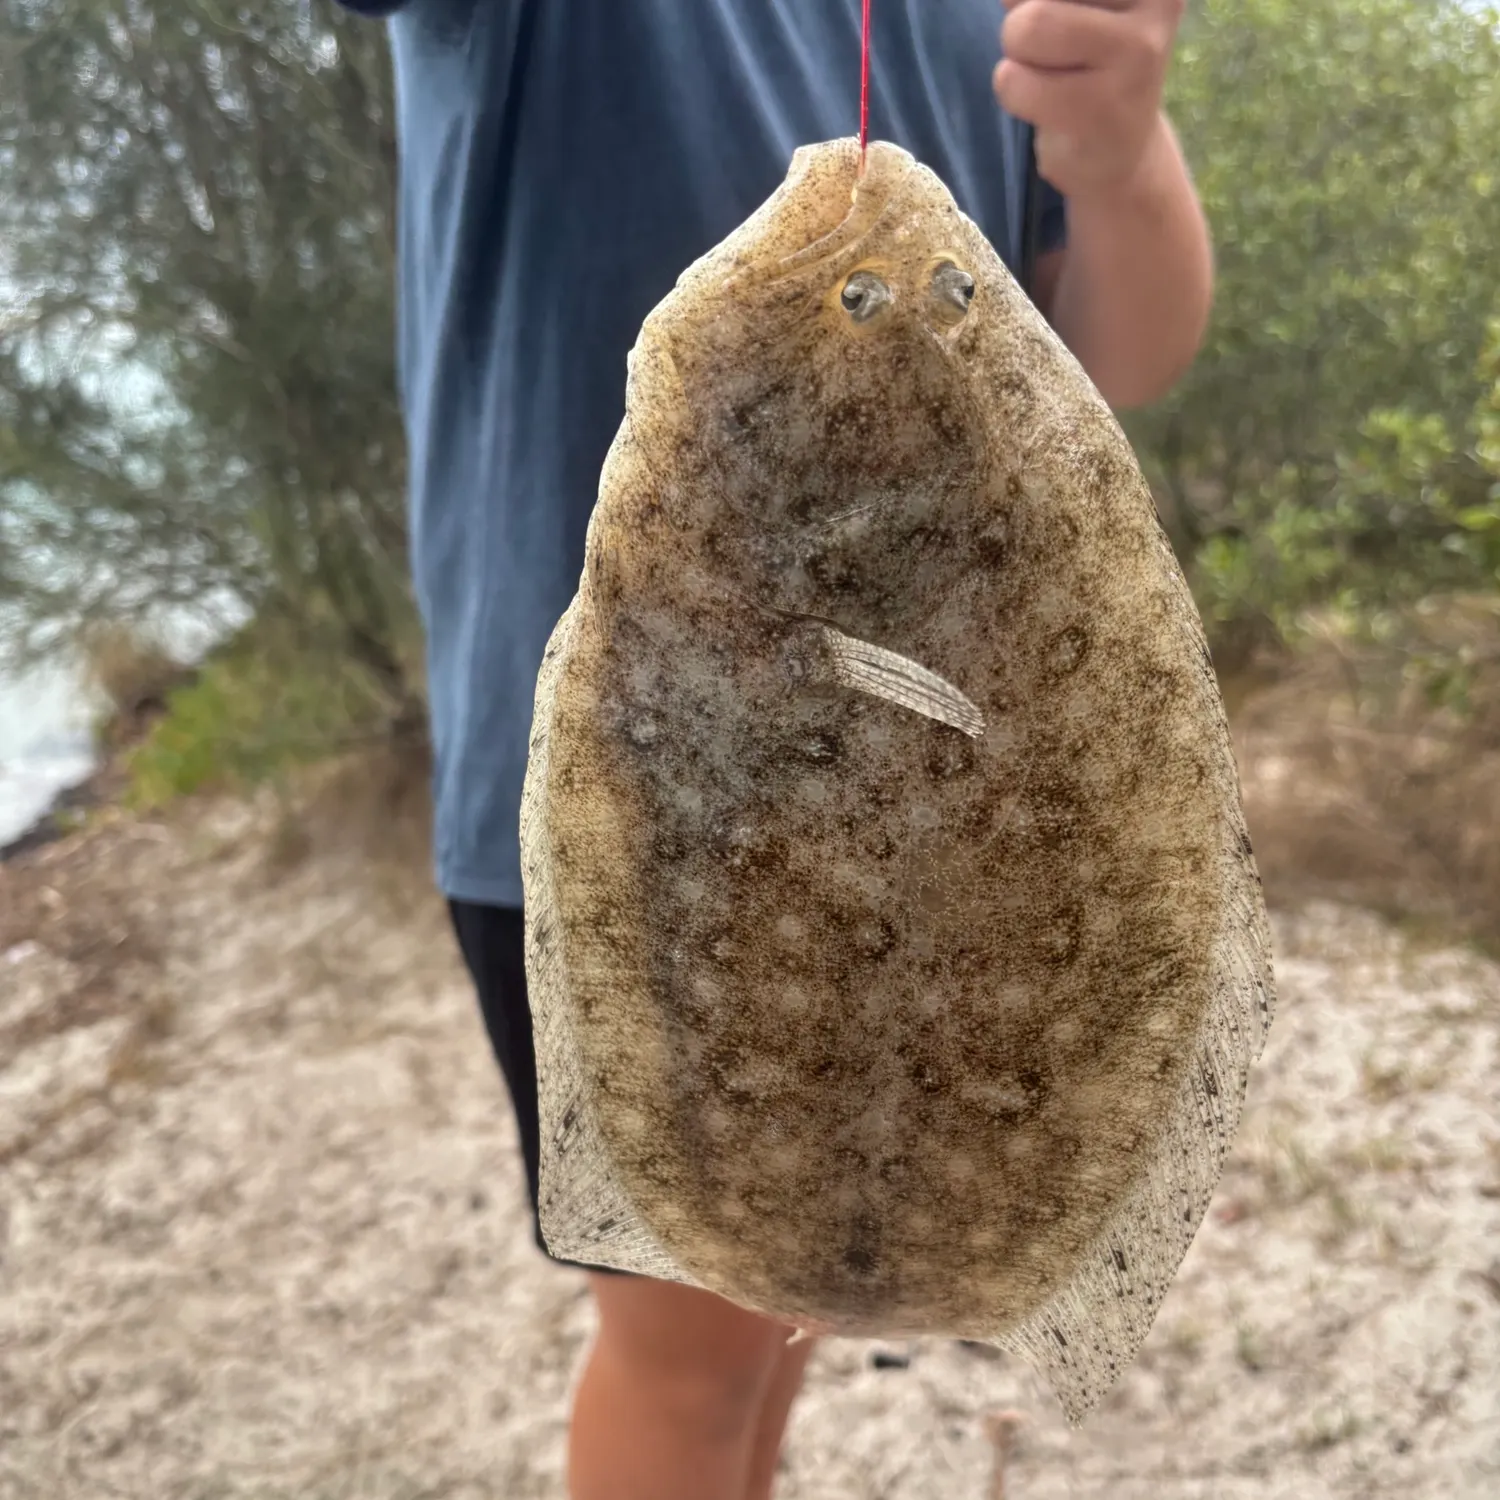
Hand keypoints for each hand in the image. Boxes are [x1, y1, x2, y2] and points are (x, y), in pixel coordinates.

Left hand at [993, 0, 1184, 199]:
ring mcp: (1137, 52)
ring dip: (1017, 57)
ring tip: (1051, 76)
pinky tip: (1052, 106)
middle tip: (1057, 49)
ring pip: (1026, 26)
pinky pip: (1014, 82)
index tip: (1063, 28)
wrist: (1119, 151)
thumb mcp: (1070, 4)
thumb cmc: (1086, 61)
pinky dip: (1015, 94)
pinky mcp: (1103, 108)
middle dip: (1025, 19)